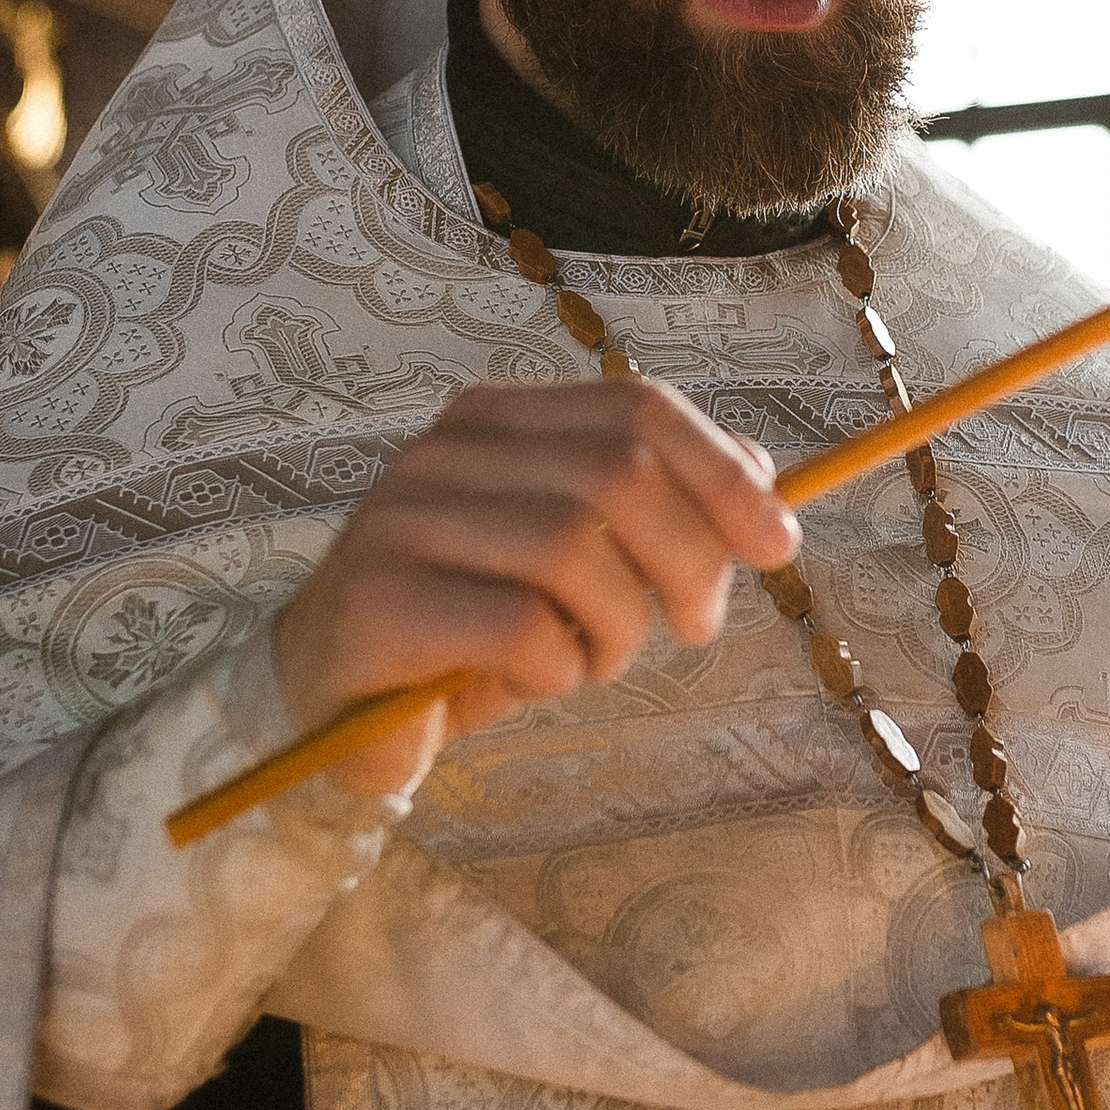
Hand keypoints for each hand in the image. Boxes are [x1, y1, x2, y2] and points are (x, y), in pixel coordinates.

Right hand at [273, 376, 798, 788]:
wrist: (331, 702)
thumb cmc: (468, 628)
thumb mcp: (574, 560)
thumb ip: (654, 505)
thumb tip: (762, 468)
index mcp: (496, 420)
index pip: (635, 407)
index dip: (722, 471)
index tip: (778, 544)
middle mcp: (443, 452)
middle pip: (618, 474)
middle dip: (688, 559)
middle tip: (697, 627)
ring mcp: (401, 521)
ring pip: (575, 551)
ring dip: (615, 628)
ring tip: (588, 661)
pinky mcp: (379, 600)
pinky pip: (522, 629)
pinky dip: (555, 671)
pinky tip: (528, 683)